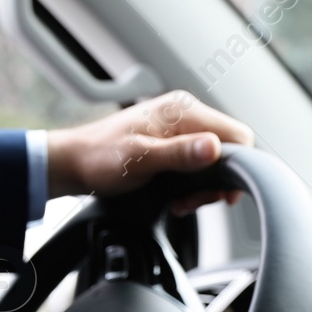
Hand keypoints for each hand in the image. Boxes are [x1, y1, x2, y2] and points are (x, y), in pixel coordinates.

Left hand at [45, 90, 253, 213]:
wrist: (74, 162)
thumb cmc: (100, 158)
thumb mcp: (141, 159)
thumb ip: (179, 154)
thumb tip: (214, 147)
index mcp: (183, 110)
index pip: (238, 134)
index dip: (237, 166)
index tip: (220, 194)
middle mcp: (185, 113)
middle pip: (229, 148)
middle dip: (217, 181)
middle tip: (193, 201)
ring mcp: (179, 127)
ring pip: (214, 159)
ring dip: (203, 185)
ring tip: (181, 201)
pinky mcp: (172, 141)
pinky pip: (197, 162)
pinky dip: (192, 182)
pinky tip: (176, 196)